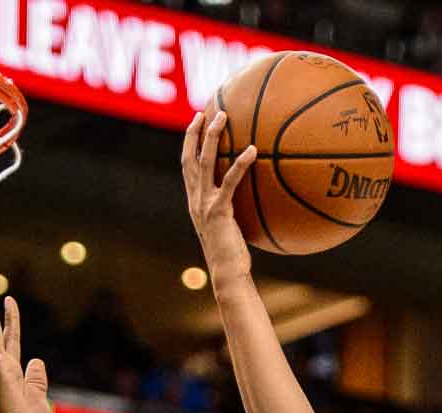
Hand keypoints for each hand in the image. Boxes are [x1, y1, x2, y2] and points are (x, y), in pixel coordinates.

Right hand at [181, 110, 255, 291]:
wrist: (227, 273)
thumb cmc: (232, 255)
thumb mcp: (229, 228)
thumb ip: (232, 209)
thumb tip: (253, 196)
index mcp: (195, 201)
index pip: (187, 166)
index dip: (189, 142)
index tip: (196, 121)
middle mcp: (195, 199)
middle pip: (190, 157)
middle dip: (195, 132)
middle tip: (205, 110)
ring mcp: (204, 204)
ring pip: (204, 162)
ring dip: (212, 137)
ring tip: (223, 116)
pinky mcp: (219, 211)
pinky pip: (229, 181)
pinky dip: (240, 164)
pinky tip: (253, 150)